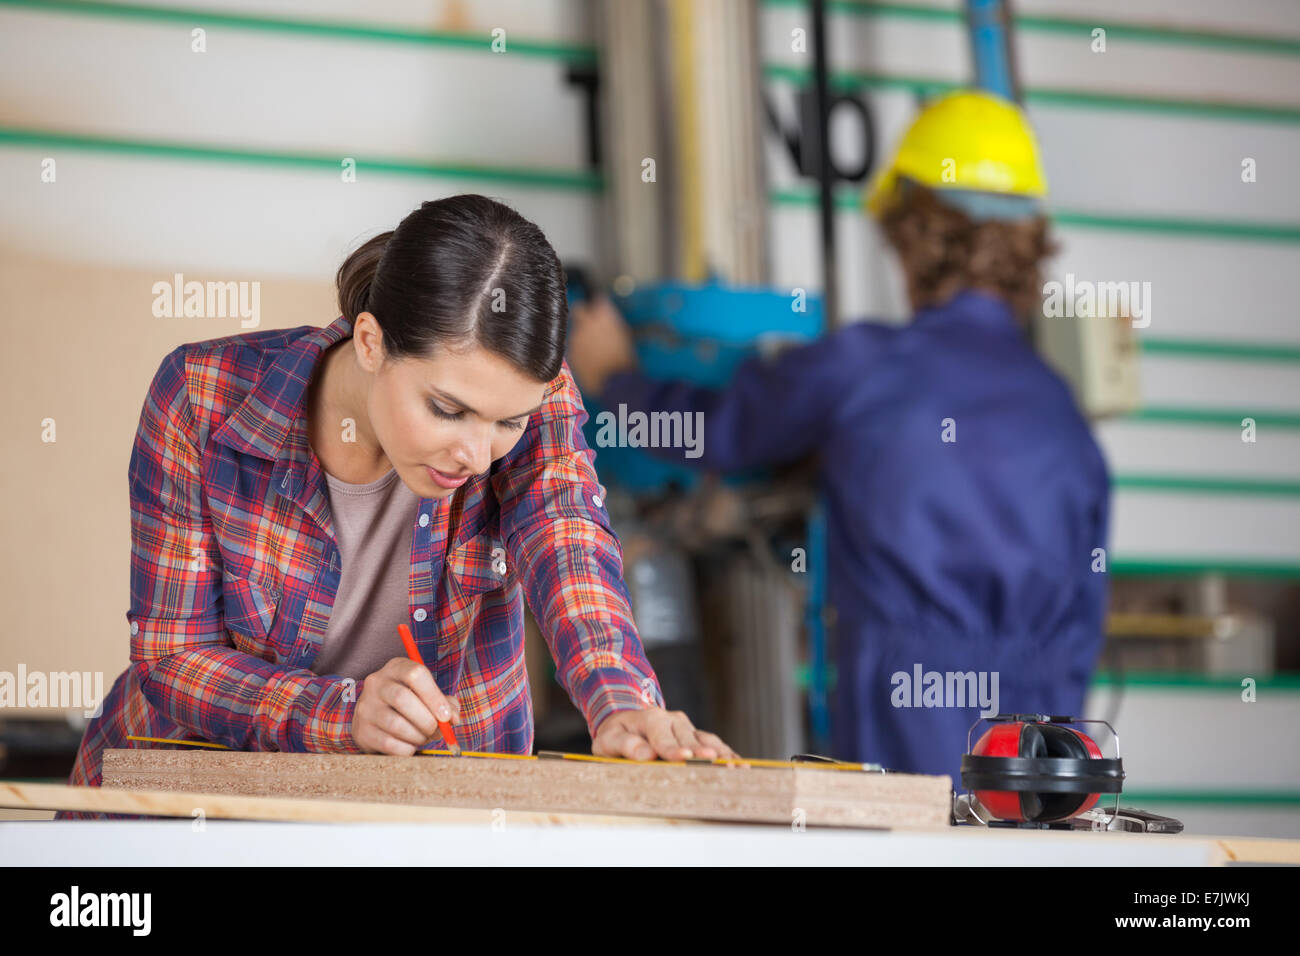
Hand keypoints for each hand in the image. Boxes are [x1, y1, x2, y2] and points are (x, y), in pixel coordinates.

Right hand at [351, 657, 460, 754]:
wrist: (376, 718)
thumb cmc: (409, 704)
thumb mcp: (426, 695)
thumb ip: (446, 703)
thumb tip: (453, 718)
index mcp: (396, 667)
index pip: (415, 674)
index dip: (434, 696)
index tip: (447, 716)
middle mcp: (376, 683)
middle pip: (403, 698)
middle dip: (427, 720)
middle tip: (437, 731)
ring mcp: (365, 707)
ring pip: (395, 724)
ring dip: (418, 736)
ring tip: (424, 738)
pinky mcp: (362, 731)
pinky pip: (388, 744)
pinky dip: (406, 749)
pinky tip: (411, 746)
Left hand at [567, 294, 637, 395]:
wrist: (615, 382)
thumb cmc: (625, 359)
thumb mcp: (624, 335)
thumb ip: (610, 323)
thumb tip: (604, 318)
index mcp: (603, 314)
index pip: (598, 301)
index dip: (600, 308)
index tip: (601, 313)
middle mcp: (587, 322)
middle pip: (579, 310)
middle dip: (584, 315)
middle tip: (591, 325)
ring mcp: (576, 337)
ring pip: (576, 331)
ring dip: (582, 337)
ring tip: (595, 351)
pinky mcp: (571, 353)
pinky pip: (574, 348)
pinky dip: (580, 351)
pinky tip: (590, 361)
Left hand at [593, 707, 737, 760]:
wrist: (624, 723)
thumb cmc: (615, 735)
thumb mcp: (609, 740)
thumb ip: (626, 745)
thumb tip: (646, 755)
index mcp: (650, 719)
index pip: (663, 737)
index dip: (675, 749)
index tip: (686, 758)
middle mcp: (672, 719)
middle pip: (690, 740)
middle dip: (703, 755)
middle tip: (719, 768)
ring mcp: (686, 726)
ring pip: (707, 741)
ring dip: (722, 755)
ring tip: (736, 768)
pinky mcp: (696, 735)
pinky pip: (714, 744)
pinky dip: (727, 755)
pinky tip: (740, 766)